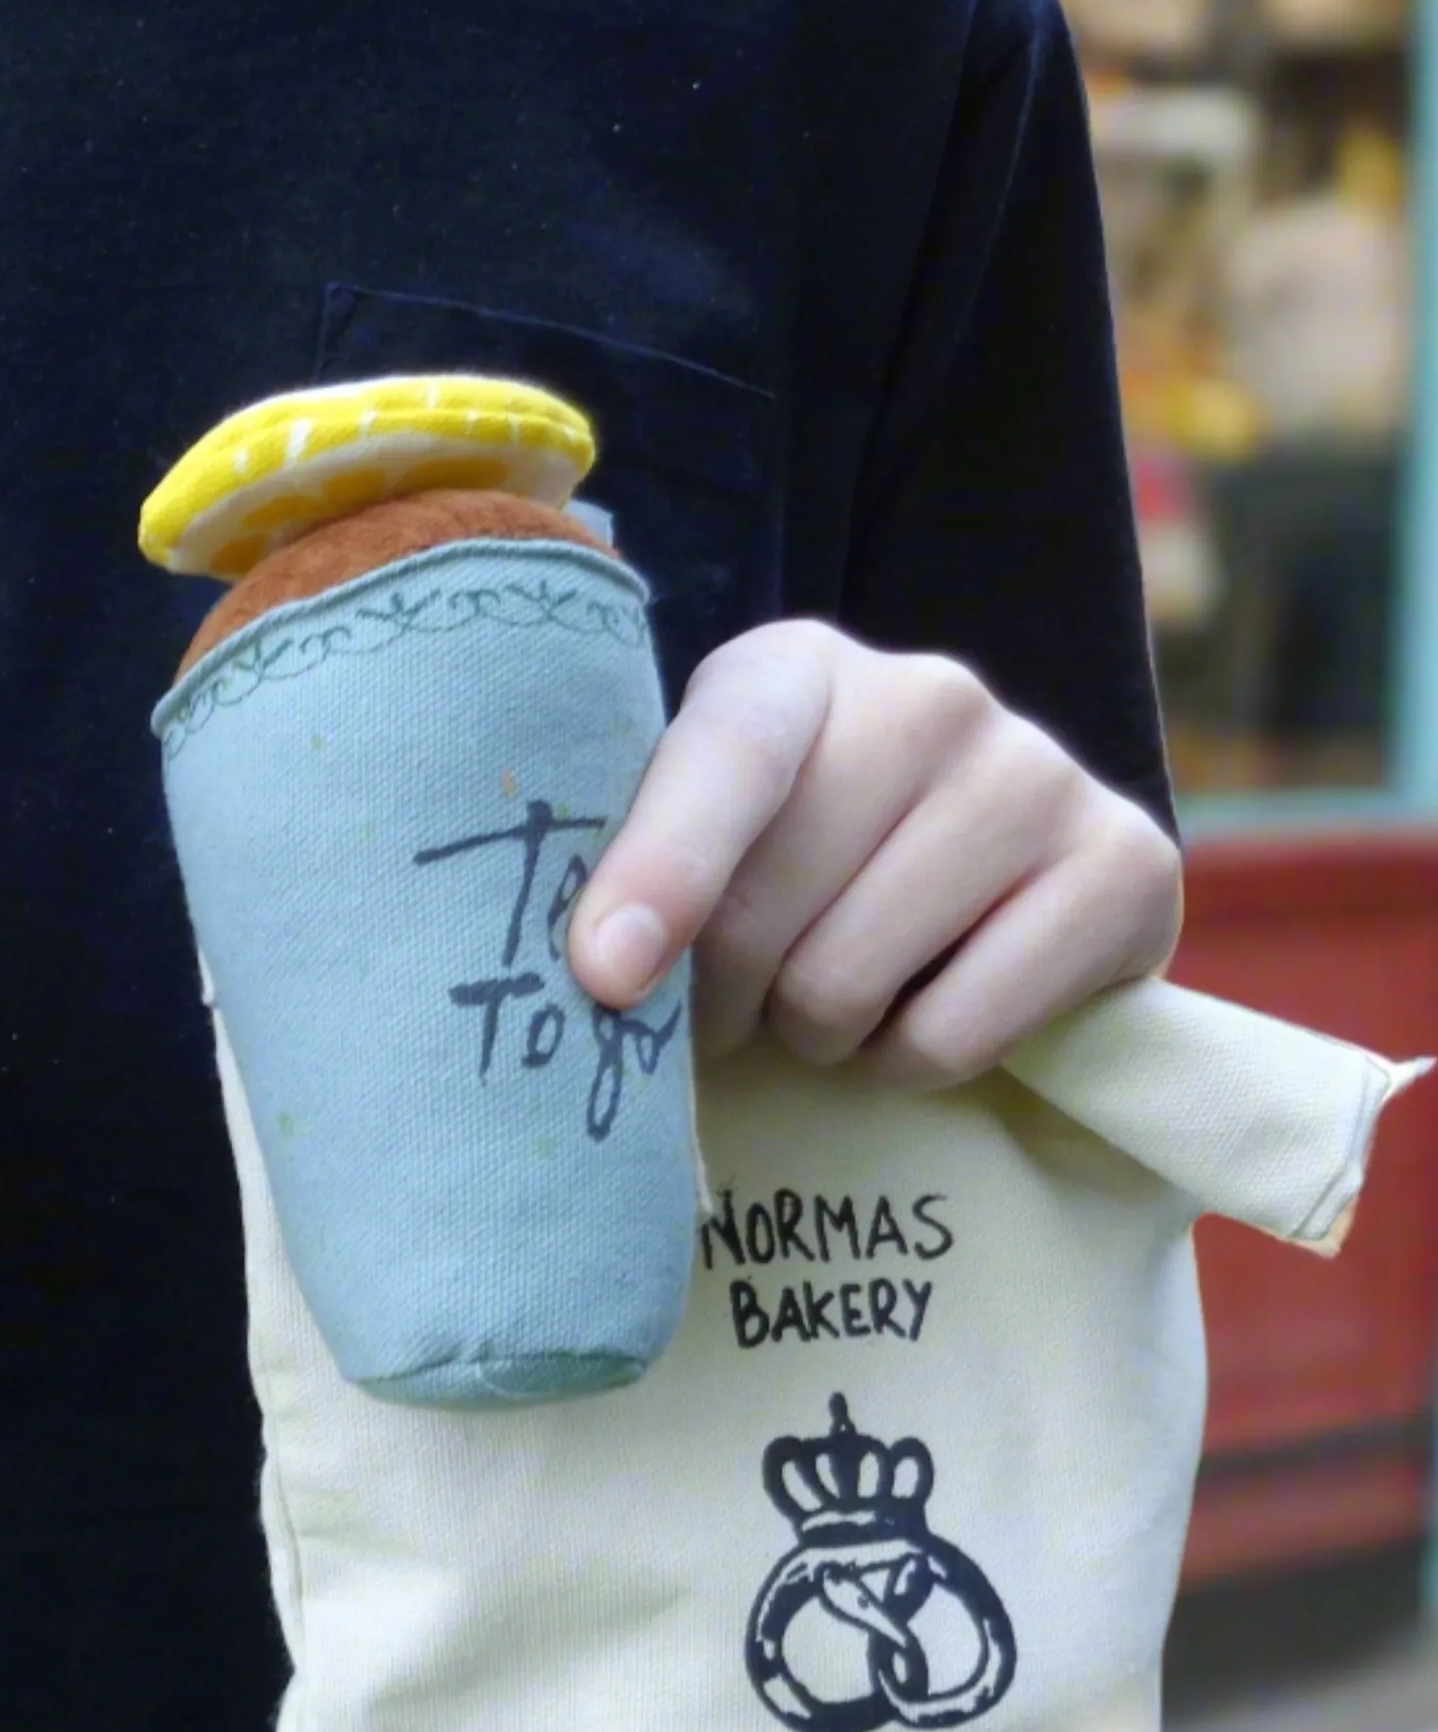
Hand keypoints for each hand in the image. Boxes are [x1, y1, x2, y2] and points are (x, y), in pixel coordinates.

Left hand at [567, 621, 1181, 1086]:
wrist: (992, 876)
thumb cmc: (801, 857)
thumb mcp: (709, 834)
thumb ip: (643, 872)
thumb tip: (605, 974)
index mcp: (792, 669)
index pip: (725, 762)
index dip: (660, 873)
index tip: (605, 975)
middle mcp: (929, 696)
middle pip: (759, 916)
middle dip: (719, 1000)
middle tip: (735, 1003)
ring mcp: (1038, 774)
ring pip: (844, 988)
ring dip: (809, 1037)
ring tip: (830, 997)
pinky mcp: (1127, 867)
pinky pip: (948, 1039)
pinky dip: (904, 1063)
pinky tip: (918, 1006)